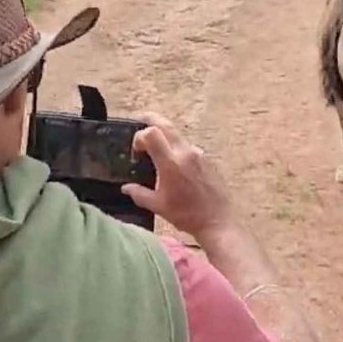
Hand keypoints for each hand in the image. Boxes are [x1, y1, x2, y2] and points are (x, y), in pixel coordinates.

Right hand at [124, 113, 235, 241]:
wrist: (217, 222)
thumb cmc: (186, 215)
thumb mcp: (157, 206)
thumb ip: (138, 193)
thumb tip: (126, 188)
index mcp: (171, 163)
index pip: (151, 134)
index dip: (139, 137)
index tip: (136, 150)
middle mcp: (185, 153)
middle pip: (165, 125)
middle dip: (150, 119)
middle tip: (139, 120)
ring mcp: (198, 154)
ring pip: (177, 134)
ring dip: (164, 134)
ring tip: (155, 146)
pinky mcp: (206, 159)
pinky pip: (187, 146)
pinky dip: (176, 146)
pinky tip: (172, 161)